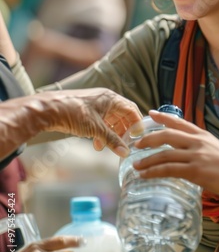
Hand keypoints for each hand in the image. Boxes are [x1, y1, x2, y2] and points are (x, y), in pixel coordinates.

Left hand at [0, 88, 141, 159]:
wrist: (48, 109)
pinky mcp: (87, 111)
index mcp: (111, 98)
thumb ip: (112, 140)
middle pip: (122, 116)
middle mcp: (105, 99)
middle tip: (124, 145)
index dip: (137, 124)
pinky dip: (102, 133)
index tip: (138, 138)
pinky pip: (101, 122)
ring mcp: (96, 105)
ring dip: (112, 134)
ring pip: (111, 120)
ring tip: (107, 147)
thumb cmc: (74, 113)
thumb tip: (125, 152)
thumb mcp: (96, 129)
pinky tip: (97, 144)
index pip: (131, 110)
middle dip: (124, 131)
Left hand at [133, 110, 218, 199]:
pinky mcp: (195, 170)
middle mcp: (197, 142)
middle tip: (137, 144)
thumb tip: (189, 156)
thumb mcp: (217, 150)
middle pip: (166, 135)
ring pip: (164, 154)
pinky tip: (145, 175)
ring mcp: (196, 155)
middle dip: (149, 139)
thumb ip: (202, 150)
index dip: (163, 117)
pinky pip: (168, 169)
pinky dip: (153, 172)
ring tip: (136, 165)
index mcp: (202, 135)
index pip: (179, 122)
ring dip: (147, 160)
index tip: (151, 113)